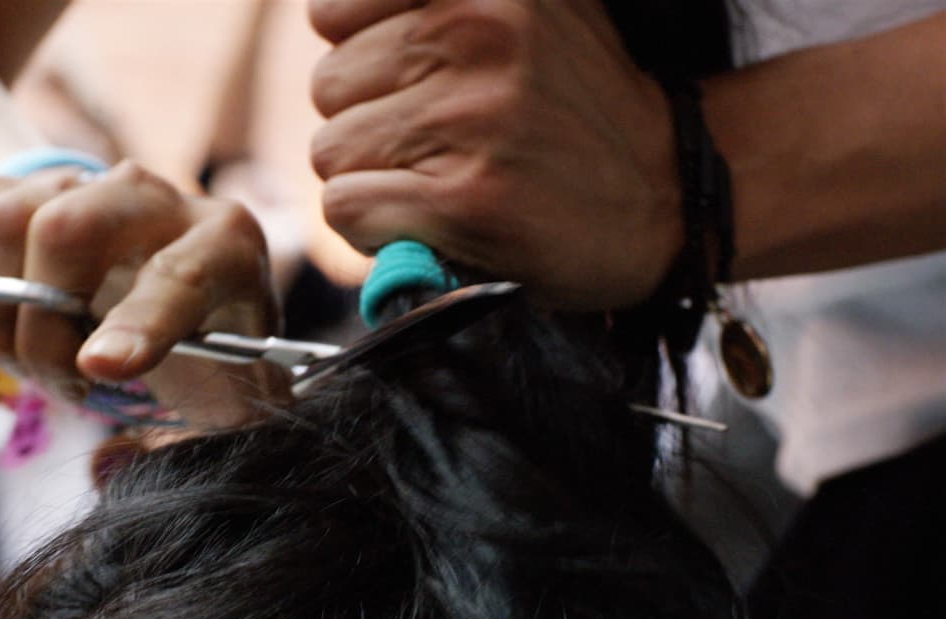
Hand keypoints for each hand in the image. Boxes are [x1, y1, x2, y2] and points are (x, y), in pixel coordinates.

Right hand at [0, 152, 288, 427]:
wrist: (185, 298)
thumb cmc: (210, 363)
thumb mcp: (220, 404)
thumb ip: (181, 444)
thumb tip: (105, 465)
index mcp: (226, 247)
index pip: (182, 271)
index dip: (139, 323)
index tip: (100, 369)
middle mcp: (154, 199)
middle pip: (67, 229)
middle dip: (43, 324)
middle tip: (62, 379)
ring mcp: (81, 183)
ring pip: (2, 215)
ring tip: (25, 357)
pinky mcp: (17, 183)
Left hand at [309, 0, 683, 310]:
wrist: (665, 194)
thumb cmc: (574, 106)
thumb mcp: (525, 12)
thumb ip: (436, 4)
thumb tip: (324, 13)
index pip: (331, 12)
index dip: (359, 58)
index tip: (408, 84)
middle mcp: (476, 33)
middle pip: (327, 85)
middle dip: (366, 122)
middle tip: (435, 142)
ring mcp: (470, 118)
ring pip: (330, 150)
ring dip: (371, 177)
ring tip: (439, 178)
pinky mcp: (464, 199)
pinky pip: (345, 206)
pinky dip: (373, 225)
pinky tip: (428, 218)